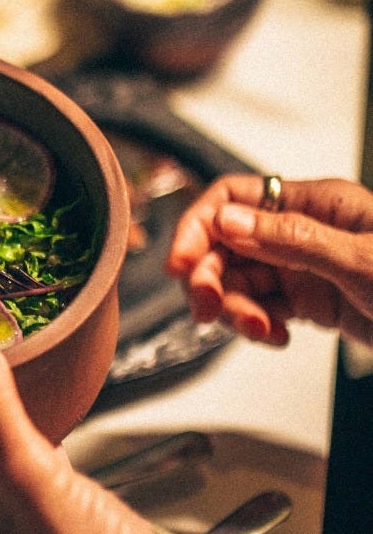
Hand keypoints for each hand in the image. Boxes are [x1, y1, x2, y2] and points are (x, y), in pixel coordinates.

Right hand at [164, 174, 372, 346]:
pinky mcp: (308, 299)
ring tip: (256, 329)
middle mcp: (300, 230)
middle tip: (207, 309)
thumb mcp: (359, 257)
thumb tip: (227, 220)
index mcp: (314, 203)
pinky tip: (276, 336)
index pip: (234, 198)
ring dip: (235, 309)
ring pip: (238, 281)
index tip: (179, 262)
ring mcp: (302, 266)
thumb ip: (292, 237)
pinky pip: (262, 308)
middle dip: (210, 279)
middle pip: (226, 245)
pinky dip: (258, 325)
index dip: (199, 226)